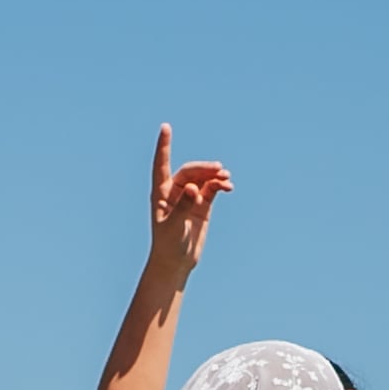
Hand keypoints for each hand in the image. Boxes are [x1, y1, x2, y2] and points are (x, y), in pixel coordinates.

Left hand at [143, 124, 231, 284]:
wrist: (177, 262)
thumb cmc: (168, 244)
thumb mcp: (174, 226)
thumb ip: (183, 206)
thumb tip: (194, 188)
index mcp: (161, 192)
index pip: (162, 164)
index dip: (164, 145)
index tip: (166, 127)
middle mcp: (175, 191)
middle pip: (191, 171)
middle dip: (205, 168)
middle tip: (219, 170)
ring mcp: (189, 197)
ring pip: (203, 178)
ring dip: (214, 176)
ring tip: (226, 179)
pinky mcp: (202, 205)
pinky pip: (212, 189)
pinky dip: (219, 185)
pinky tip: (227, 187)